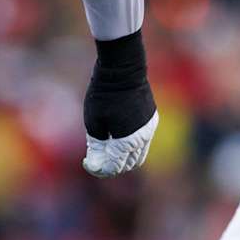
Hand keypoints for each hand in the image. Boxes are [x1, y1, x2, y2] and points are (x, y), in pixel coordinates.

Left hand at [82, 30, 157, 177]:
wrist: (123, 70)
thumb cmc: (104, 95)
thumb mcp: (93, 122)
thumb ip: (96, 146)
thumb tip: (96, 164)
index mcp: (126, 142)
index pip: (114, 167)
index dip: (99, 169)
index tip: (87, 162)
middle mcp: (142, 139)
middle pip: (128, 165)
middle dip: (112, 166)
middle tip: (97, 159)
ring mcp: (149, 129)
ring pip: (138, 155)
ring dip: (123, 158)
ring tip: (106, 150)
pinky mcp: (152, 120)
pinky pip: (143, 142)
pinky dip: (131, 146)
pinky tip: (117, 137)